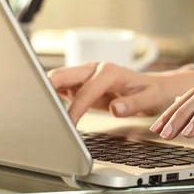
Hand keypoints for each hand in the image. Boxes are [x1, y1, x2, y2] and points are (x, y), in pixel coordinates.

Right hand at [47, 62, 193, 123]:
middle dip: (47, 91)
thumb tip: (116, 109)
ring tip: (42, 115)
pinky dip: (52, 98)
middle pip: (61, 75)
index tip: (68, 125)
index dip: (74, 109)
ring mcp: (85, 74)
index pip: (84, 91)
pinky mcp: (81, 82)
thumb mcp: (150, 99)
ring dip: (47, 94)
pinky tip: (50, 112)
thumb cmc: (152, 92)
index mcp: (109, 71)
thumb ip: (133, 104)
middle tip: (41, 114)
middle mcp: (94, 69)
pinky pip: (61, 87)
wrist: (153, 87)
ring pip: (57, 79)